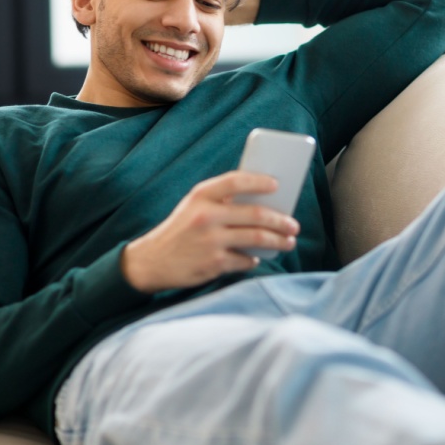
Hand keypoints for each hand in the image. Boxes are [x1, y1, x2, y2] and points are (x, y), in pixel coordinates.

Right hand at [121, 171, 299, 292]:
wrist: (151, 261)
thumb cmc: (181, 229)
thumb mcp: (193, 206)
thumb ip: (222, 200)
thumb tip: (265, 201)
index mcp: (201, 196)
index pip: (236, 181)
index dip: (259, 181)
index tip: (277, 185)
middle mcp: (206, 216)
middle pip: (256, 214)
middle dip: (281, 221)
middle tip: (293, 225)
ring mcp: (210, 241)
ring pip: (257, 239)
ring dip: (278, 241)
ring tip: (288, 242)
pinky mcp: (214, 264)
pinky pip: (246, 260)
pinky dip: (255, 259)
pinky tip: (257, 257)